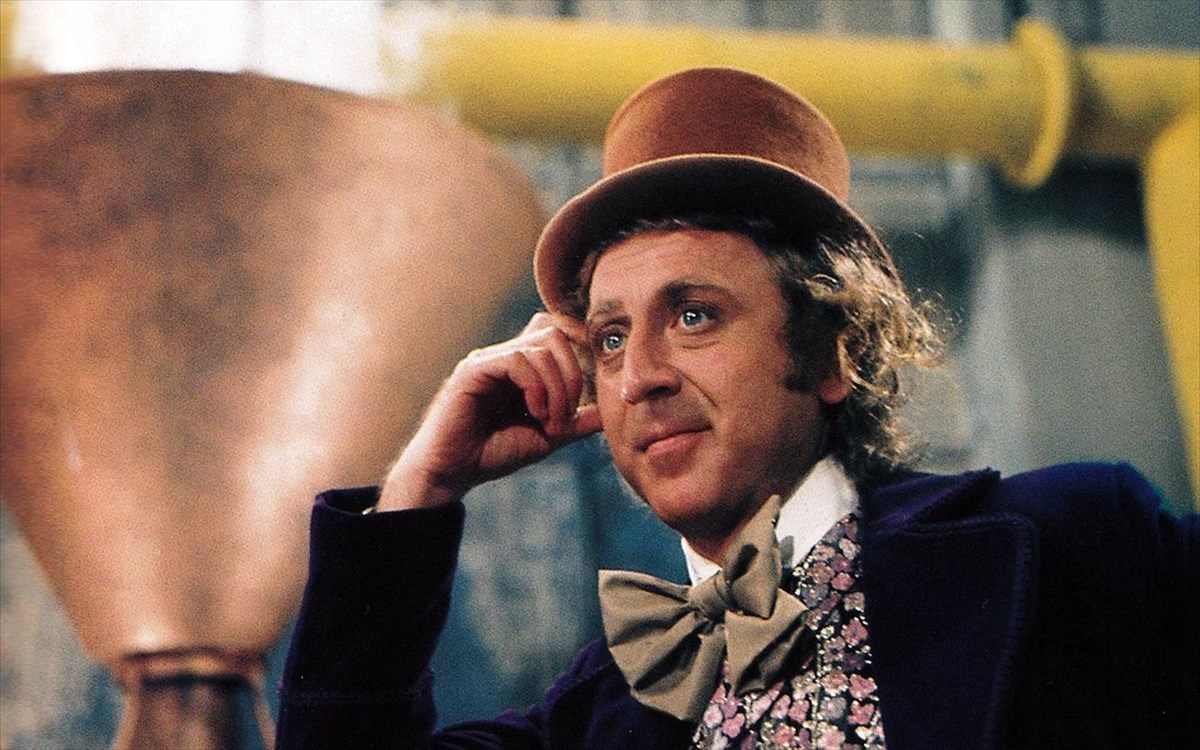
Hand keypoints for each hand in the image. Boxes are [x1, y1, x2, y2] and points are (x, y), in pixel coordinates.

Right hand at [378, 313, 601, 509]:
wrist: (454, 472)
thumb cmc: (494, 453)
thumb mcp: (546, 438)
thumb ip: (575, 423)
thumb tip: (608, 412)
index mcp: (523, 367)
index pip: (557, 333)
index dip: (578, 348)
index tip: (587, 389)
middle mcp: (506, 357)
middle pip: (554, 332)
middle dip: (572, 373)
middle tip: (567, 414)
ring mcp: (490, 360)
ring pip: (540, 347)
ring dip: (556, 387)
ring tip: (550, 420)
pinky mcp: (474, 369)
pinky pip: (516, 359)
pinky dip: (535, 386)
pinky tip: (534, 412)